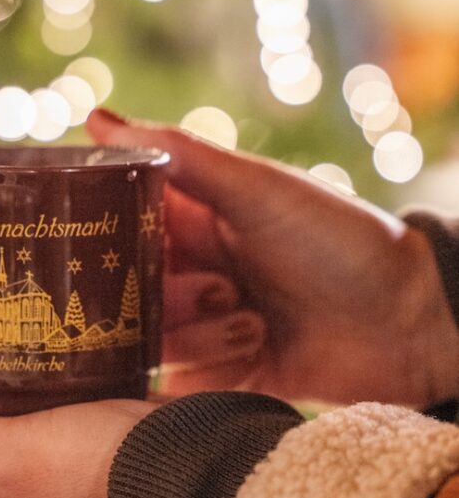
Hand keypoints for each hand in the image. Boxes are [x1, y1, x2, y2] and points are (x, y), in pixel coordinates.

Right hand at [87, 108, 458, 406]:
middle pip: (131, 289)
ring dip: (199, 333)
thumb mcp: (258, 190)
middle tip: (217, 287)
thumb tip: (96, 116)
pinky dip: (215, 368)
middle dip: (165, 295)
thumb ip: (180, 156)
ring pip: (154, 339)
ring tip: (251, 319)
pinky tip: (258, 349)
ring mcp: (209, 323)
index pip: (122, 220)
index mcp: (196, 218)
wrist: (410, 324)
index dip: (101, 232)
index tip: (86, 243)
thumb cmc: (340, 241)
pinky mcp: (226, 371)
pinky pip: (184, 381)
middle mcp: (195, 270)